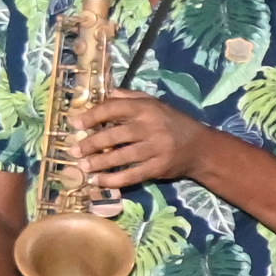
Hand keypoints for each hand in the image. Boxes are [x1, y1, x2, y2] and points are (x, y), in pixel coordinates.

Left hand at [69, 92, 212, 198]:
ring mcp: (155, 148)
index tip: (75, 124)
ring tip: (83, 167)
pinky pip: (132, 174)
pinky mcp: (159, 167)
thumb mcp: (156, 104)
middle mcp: (151, 126)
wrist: (200, 147)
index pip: (114, 108)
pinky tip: (99, 181)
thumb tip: (107, 93)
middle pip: (114, 134)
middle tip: (75, 150)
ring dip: (99, 163)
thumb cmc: (174, 123)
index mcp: (147, 108)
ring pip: (121, 156)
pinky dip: (114, 179)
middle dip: (91, 143)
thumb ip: (131, 98)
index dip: (92, 115)